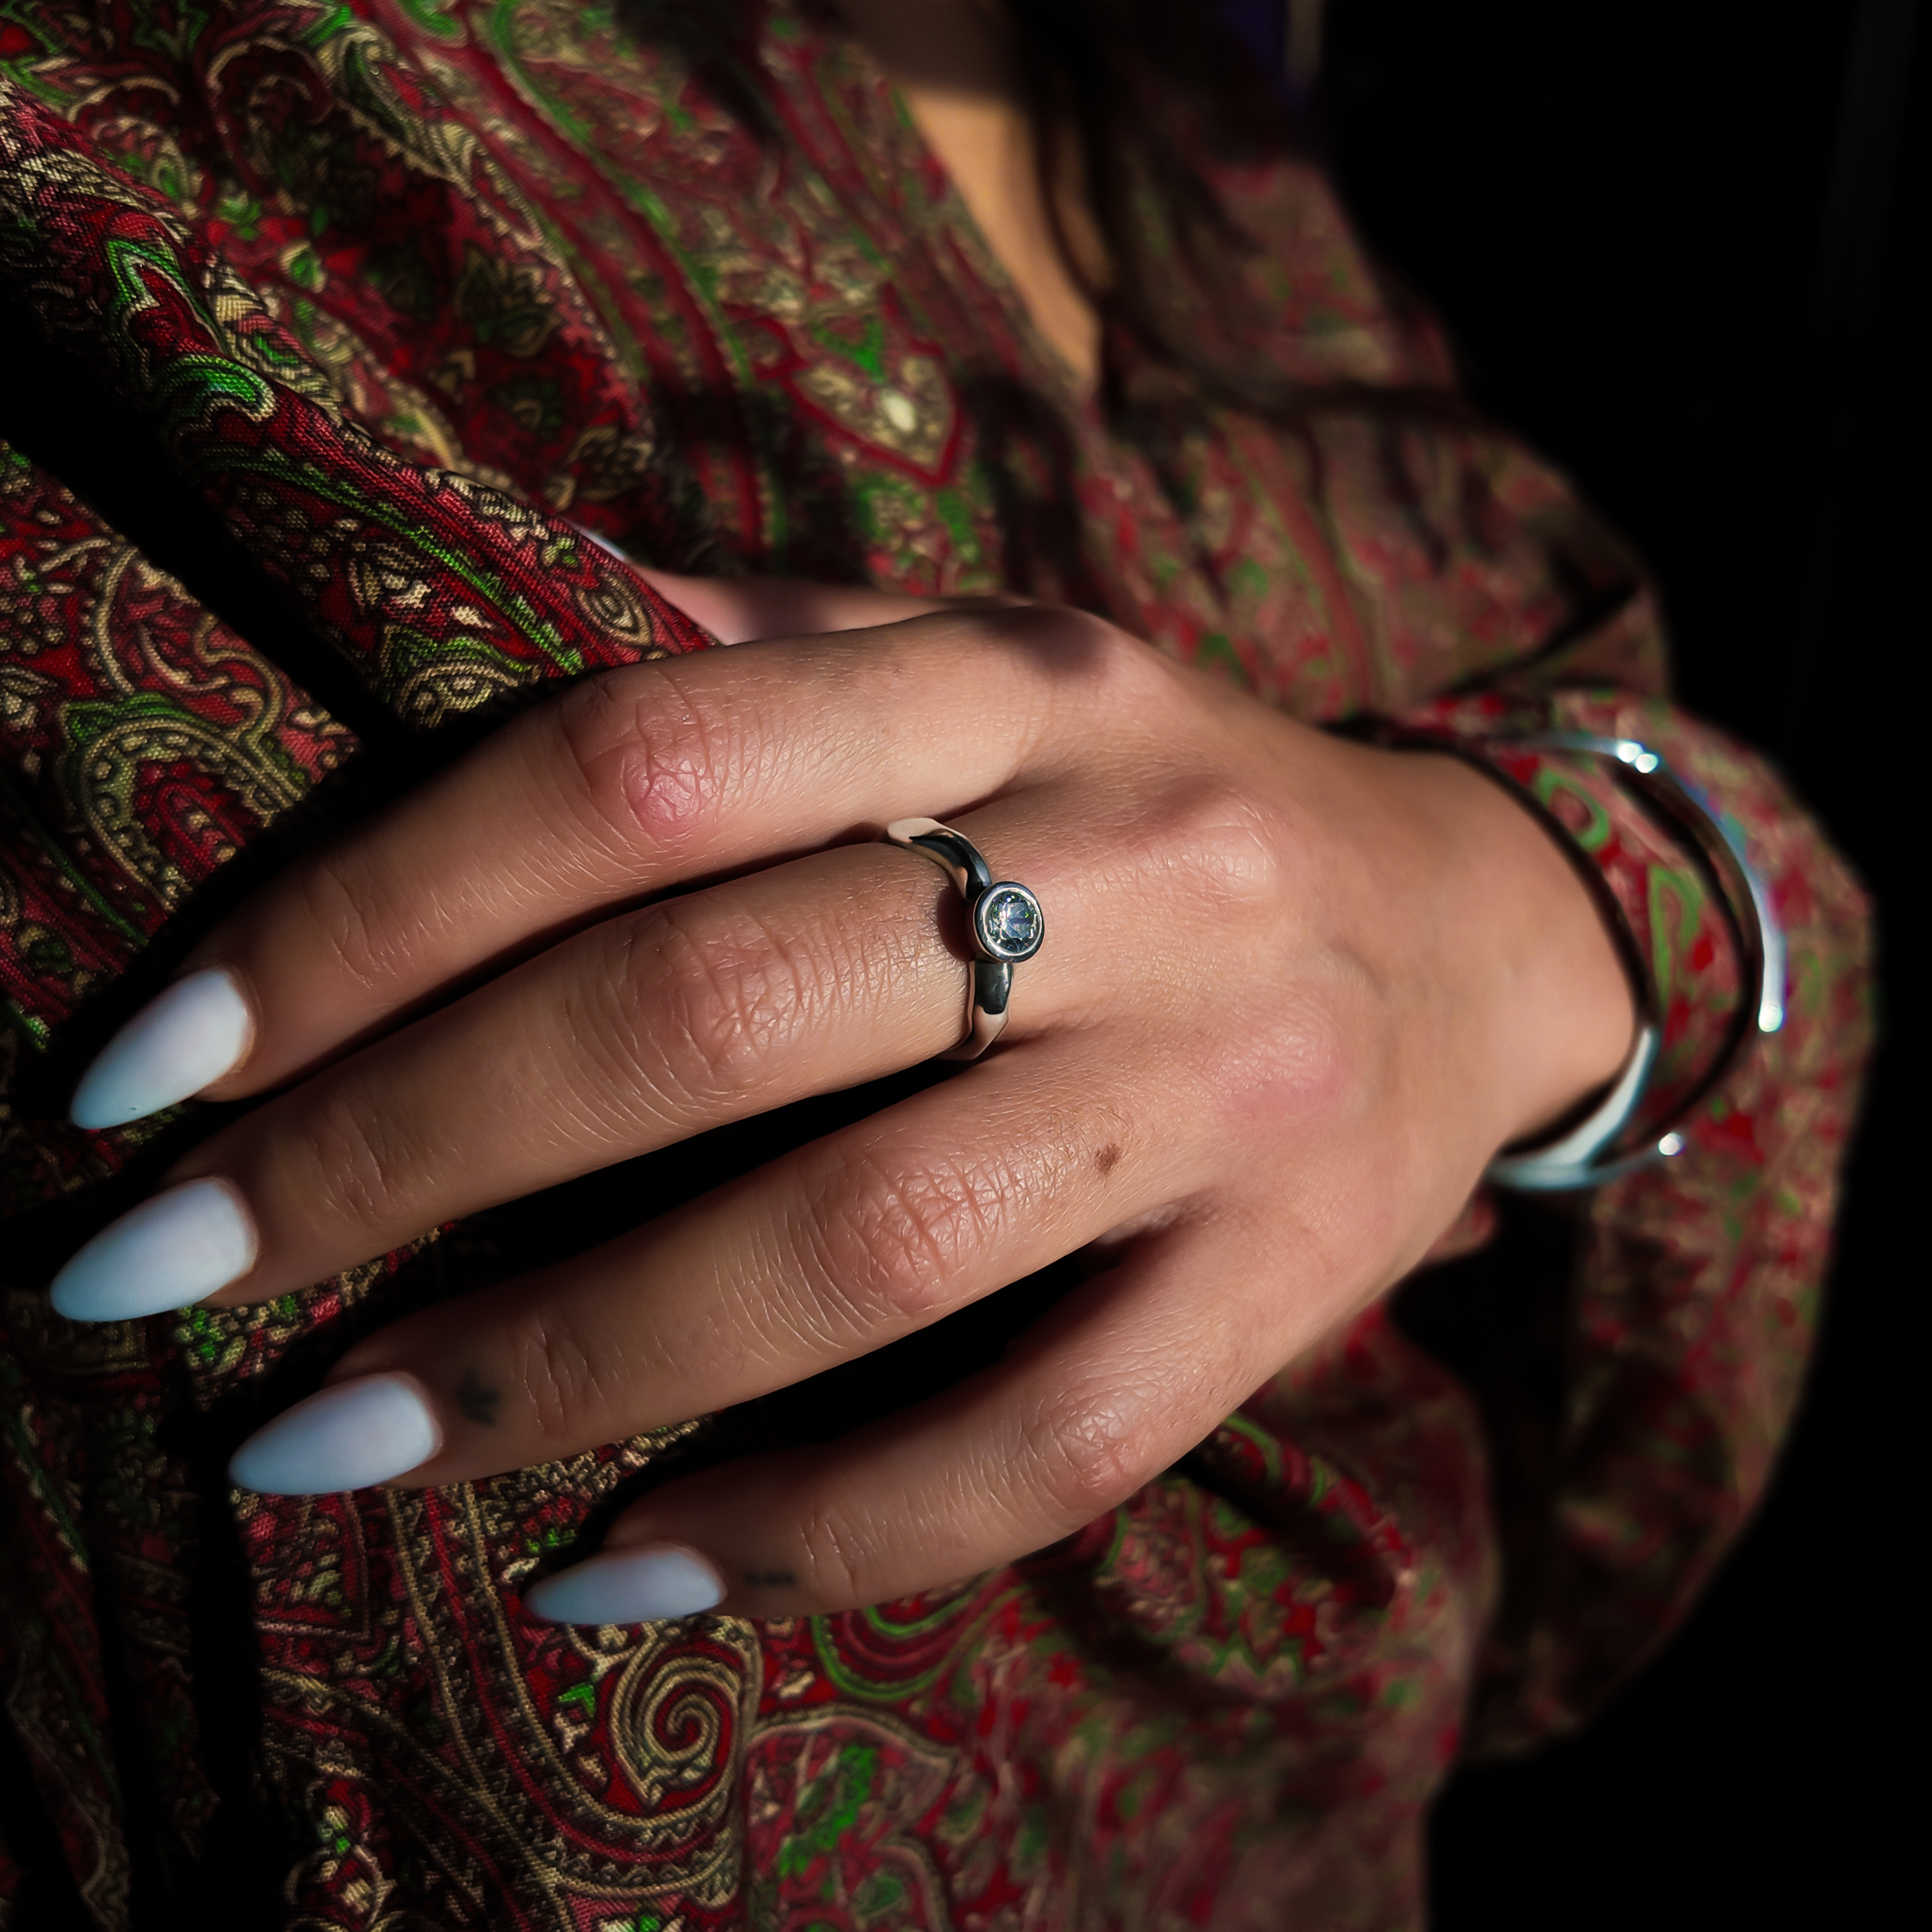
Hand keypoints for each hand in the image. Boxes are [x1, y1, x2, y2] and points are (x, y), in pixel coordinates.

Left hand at [52, 580, 1631, 1623]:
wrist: (1471, 923)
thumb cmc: (1157, 797)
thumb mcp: (990, 662)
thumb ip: (762, 647)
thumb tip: (483, 614)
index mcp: (1016, 677)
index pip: (632, 763)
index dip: (369, 910)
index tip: (159, 1061)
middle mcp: (1132, 864)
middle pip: (712, 1014)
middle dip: (396, 1156)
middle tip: (162, 1273)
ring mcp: (1221, 1088)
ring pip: (858, 1249)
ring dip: (557, 1368)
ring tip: (329, 1446)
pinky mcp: (1285, 1281)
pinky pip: (1040, 1444)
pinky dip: (808, 1531)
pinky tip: (617, 1573)